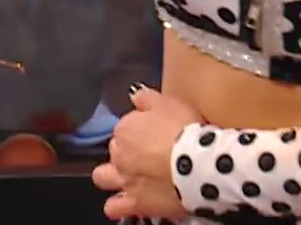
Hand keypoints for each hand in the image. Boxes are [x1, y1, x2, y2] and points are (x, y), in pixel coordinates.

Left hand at [96, 88, 199, 220]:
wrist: (197, 164)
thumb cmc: (185, 130)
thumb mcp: (168, 103)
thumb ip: (147, 98)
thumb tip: (134, 94)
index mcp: (126, 128)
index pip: (126, 126)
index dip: (141, 129)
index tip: (155, 131)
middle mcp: (119, 154)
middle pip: (116, 150)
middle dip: (127, 151)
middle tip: (149, 152)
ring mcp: (125, 180)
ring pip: (103, 177)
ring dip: (111, 176)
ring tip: (127, 176)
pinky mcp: (135, 203)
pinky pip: (114, 207)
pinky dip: (117, 205)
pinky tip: (125, 203)